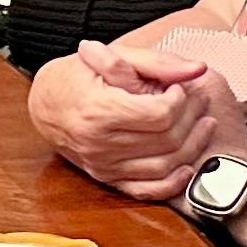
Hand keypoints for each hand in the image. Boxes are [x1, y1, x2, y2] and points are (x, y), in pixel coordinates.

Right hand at [27, 40, 228, 200]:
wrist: (44, 104)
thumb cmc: (76, 77)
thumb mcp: (112, 56)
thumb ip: (156, 61)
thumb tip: (197, 69)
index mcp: (99, 111)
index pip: (160, 114)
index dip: (180, 99)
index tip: (179, 87)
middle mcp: (99, 143)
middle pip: (166, 139)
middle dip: (192, 117)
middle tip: (199, 100)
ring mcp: (103, 165)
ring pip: (165, 165)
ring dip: (193, 146)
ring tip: (202, 123)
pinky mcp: (106, 178)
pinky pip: (147, 190)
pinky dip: (173, 183)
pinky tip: (188, 165)